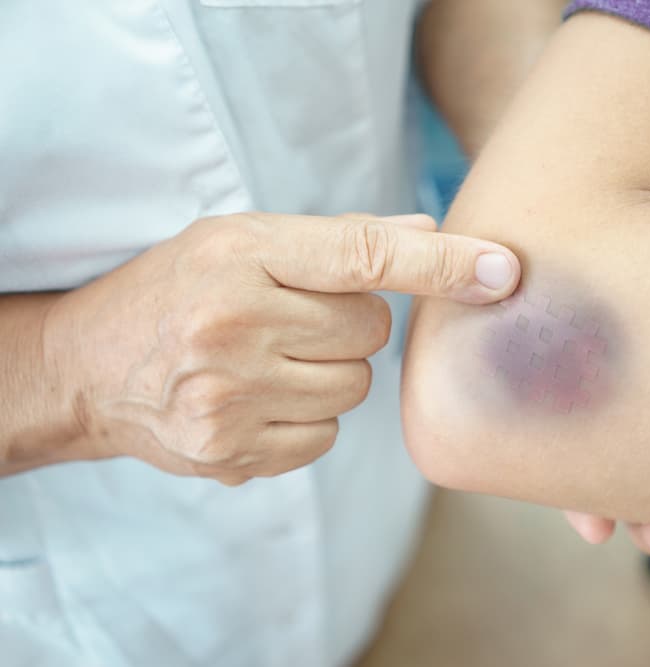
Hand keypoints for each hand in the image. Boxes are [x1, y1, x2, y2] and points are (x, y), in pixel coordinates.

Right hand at [45, 212, 518, 483]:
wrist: (90, 368)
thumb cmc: (177, 289)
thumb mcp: (242, 240)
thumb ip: (340, 239)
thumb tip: (431, 232)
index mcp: (239, 256)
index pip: (364, 257)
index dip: (442, 264)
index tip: (503, 271)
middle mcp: (232, 326)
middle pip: (369, 330)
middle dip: (347, 324)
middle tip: (292, 318)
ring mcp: (229, 398)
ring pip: (354, 388)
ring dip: (330, 373)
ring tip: (270, 358)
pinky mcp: (232, 453)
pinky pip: (325, 435)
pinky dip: (307, 417)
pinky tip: (259, 397)